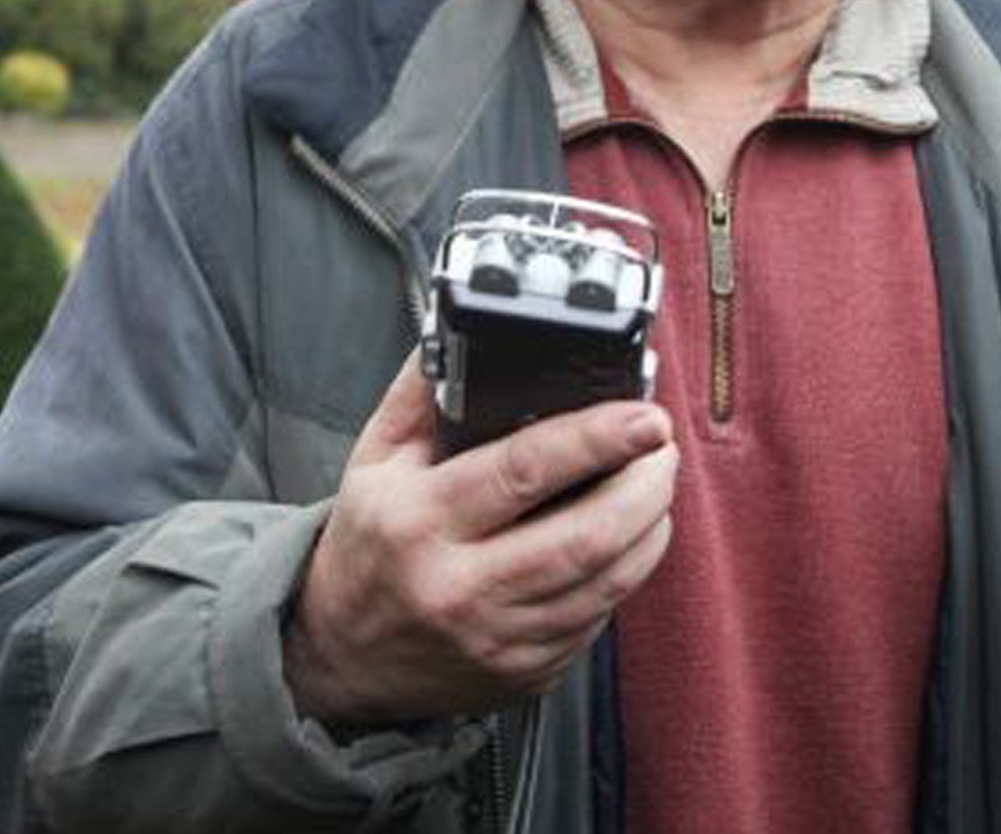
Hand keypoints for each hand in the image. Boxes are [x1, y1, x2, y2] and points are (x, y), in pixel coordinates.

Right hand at [284, 351, 677, 724]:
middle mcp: (460, 585)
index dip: (597, 438)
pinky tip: (630, 538)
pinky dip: (628, 572)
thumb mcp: (375, 460)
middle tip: (662, 447)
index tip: (646, 416)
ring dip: (651, 526)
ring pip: (608, 581)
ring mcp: (498, 638)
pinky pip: (599, 618)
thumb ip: (420, 391)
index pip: (524, 471)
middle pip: (587, 535)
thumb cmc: (367, 546)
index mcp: (421, 521)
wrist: (338, 655)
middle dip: (647, 485)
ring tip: (656, 483)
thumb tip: (462, 328)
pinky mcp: (525, 671)